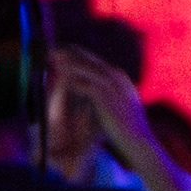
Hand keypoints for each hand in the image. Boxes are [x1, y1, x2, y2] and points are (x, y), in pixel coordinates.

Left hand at [48, 45, 184, 190]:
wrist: (139, 141)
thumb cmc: (127, 127)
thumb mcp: (119, 104)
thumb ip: (107, 94)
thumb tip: (91, 91)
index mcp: (119, 78)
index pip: (95, 60)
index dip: (78, 55)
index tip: (63, 51)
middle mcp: (116, 78)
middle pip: (89, 60)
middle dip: (70, 54)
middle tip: (52, 50)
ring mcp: (112, 87)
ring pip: (85, 68)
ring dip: (67, 63)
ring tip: (52, 59)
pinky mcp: (106, 98)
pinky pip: (84, 85)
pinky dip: (71, 80)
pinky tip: (58, 78)